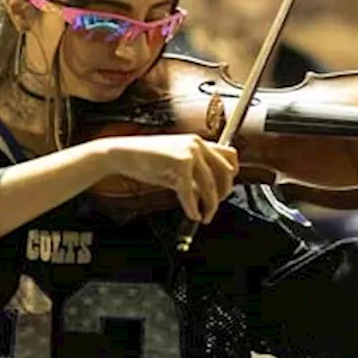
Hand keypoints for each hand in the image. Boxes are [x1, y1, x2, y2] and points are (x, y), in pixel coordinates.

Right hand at [101, 134, 238, 222]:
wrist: (124, 154)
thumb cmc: (147, 158)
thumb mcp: (176, 162)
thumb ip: (194, 173)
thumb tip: (207, 193)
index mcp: (198, 141)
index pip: (230, 155)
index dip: (232, 175)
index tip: (225, 189)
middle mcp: (197, 144)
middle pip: (226, 172)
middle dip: (223, 194)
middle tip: (214, 206)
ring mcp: (189, 153)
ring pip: (211, 185)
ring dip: (210, 206)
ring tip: (204, 216)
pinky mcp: (179, 165)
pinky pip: (191, 192)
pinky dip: (193, 207)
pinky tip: (192, 214)